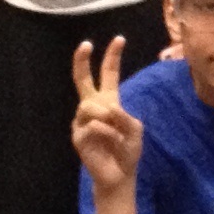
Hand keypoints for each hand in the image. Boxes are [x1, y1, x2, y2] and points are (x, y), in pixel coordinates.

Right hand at [69, 37, 143, 196]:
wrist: (119, 174)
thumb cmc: (127, 150)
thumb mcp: (135, 129)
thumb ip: (125, 116)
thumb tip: (108, 110)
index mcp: (109, 101)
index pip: (109, 74)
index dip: (112, 57)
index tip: (119, 39)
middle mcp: (92, 107)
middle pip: (83, 79)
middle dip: (82, 61)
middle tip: (86, 44)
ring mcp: (82, 121)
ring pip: (90, 106)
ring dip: (106, 117)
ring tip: (116, 133)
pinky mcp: (77, 135)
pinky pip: (91, 126)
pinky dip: (106, 133)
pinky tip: (111, 142)